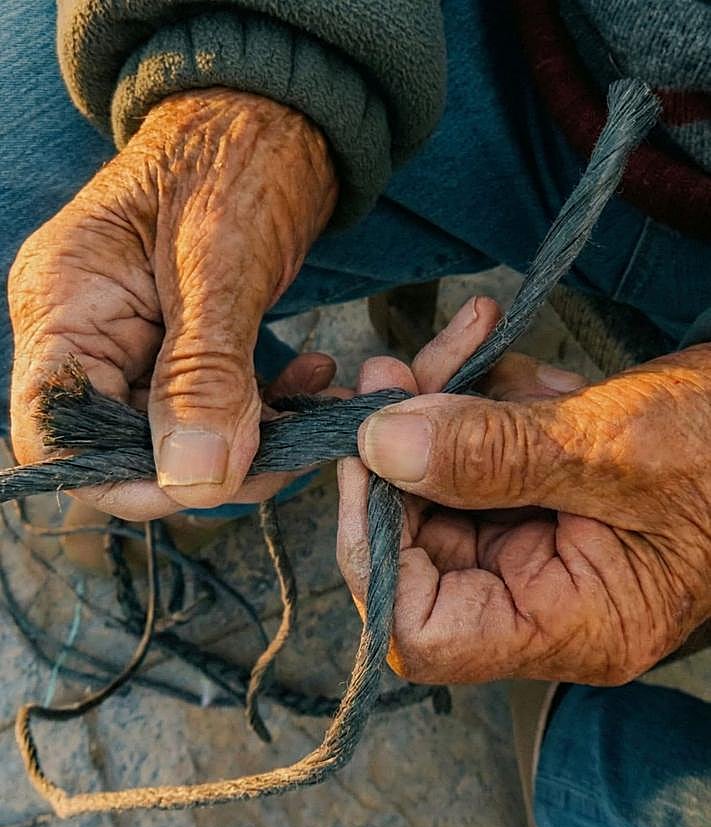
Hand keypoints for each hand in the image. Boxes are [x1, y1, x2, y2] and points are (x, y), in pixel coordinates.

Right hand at [9, 88, 337, 518]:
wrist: (273, 116)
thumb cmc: (237, 157)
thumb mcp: (220, 263)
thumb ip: (203, 373)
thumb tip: (195, 481)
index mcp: (64, 305)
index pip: (56, 435)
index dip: (126, 478)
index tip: (214, 481)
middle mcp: (86, 334)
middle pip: (121, 450)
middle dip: (209, 466)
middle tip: (291, 449)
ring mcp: (133, 344)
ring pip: (175, 440)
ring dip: (249, 442)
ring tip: (313, 410)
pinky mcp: (179, 348)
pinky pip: (212, 410)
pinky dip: (264, 412)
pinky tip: (311, 382)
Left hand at [337, 297, 710, 684]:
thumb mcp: (612, 446)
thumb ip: (492, 453)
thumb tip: (379, 443)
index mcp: (566, 623)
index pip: (418, 632)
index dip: (372, 549)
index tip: (367, 456)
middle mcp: (539, 595)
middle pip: (416, 540)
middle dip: (399, 446)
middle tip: (395, 370)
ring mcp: (536, 543)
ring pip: (439, 482)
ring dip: (442, 405)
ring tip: (473, 339)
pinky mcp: (538, 495)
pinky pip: (477, 452)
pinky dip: (481, 398)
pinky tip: (516, 363)